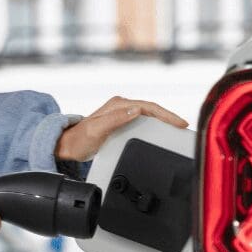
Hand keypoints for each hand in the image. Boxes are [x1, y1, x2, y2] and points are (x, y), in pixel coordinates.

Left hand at [54, 96, 188, 162]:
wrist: (68, 146)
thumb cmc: (80, 139)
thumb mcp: (97, 129)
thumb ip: (116, 119)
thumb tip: (136, 110)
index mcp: (118, 105)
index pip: (148, 107)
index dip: (166, 114)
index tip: (179, 123)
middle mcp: (121, 106)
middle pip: (152, 109)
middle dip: (169, 117)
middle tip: (183, 127)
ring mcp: (121, 114)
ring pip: (149, 115)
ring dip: (163, 121)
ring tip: (177, 130)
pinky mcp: (121, 123)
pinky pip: (143, 121)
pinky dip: (155, 126)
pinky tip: (161, 133)